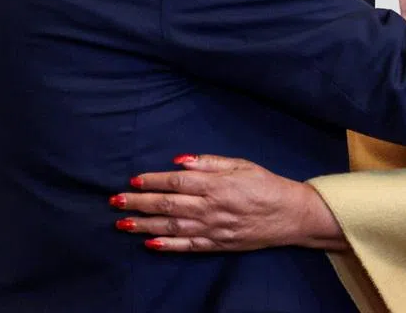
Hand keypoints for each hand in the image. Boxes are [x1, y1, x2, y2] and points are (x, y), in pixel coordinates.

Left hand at [112, 155, 346, 251]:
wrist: (290, 214)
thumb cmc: (265, 184)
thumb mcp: (241, 164)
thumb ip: (210, 162)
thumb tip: (180, 160)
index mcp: (217, 184)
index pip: (177, 181)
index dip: (153, 181)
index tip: (133, 180)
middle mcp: (211, 207)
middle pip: (168, 205)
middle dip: (139, 203)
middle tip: (115, 201)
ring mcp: (213, 228)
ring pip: (172, 227)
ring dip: (144, 226)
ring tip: (122, 223)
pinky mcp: (217, 244)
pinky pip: (187, 245)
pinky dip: (167, 245)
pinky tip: (149, 243)